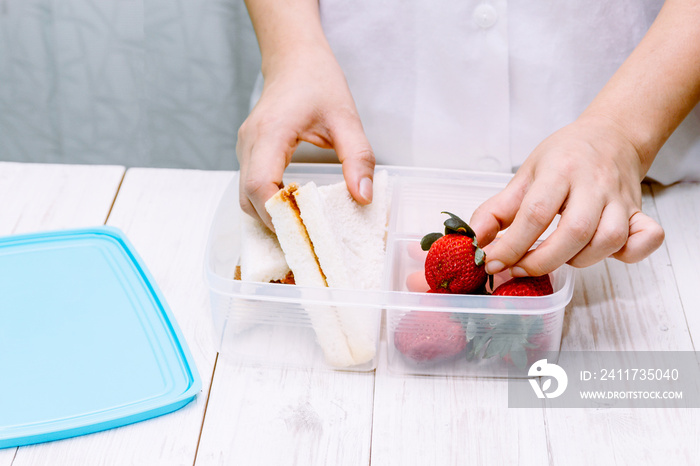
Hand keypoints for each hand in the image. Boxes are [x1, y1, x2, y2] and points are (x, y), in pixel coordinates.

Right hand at [236, 45, 374, 229]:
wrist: (294, 58)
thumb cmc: (318, 82)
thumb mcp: (346, 118)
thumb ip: (357, 158)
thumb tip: (363, 197)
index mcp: (270, 133)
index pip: (259, 184)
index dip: (276, 214)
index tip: (301, 232)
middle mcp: (250, 142)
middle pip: (248, 198)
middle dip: (274, 224)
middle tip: (305, 242)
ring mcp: (245, 148)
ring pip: (246, 196)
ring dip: (270, 217)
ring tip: (301, 230)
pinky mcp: (249, 152)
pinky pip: (251, 186)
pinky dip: (268, 204)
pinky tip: (292, 211)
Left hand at [469, 116, 664, 275]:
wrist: (611, 136)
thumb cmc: (564, 157)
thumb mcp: (525, 175)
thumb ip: (496, 210)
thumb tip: (474, 241)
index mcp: (559, 170)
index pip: (535, 213)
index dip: (511, 245)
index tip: (492, 261)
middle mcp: (593, 184)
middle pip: (573, 232)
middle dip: (540, 260)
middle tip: (518, 268)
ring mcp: (620, 199)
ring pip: (608, 240)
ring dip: (577, 260)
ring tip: (555, 257)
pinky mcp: (639, 212)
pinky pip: (648, 237)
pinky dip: (631, 252)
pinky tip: (604, 254)